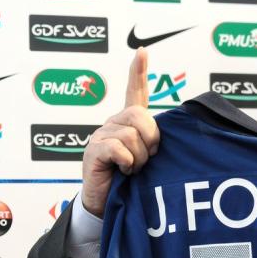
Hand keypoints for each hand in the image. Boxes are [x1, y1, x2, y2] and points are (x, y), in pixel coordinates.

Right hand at [80, 48, 160, 216]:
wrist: (108, 205)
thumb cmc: (131, 183)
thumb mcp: (147, 159)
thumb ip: (154, 142)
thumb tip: (163, 136)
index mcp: (129, 123)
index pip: (134, 92)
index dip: (137, 72)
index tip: (142, 52)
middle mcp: (113, 124)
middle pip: (140, 115)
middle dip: (151, 138)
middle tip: (147, 158)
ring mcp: (101, 135)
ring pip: (131, 134)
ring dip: (139, 157)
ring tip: (133, 170)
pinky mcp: (93, 150)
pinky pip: (118, 148)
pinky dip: (127, 162)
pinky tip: (123, 171)